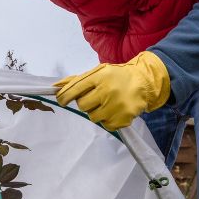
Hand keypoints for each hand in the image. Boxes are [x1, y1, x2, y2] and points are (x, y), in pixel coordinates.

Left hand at [54, 51, 170, 130]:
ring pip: (92, 117)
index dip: (64, 96)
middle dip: (85, 102)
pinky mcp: (124, 118)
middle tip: (94, 98)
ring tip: (106, 104)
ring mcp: (116, 105)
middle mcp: (108, 90)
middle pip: (82, 105)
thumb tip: (55, 86)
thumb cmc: (116, 77)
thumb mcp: (97, 72)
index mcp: (99, 76)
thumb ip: (76, 80)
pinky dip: (107, 120)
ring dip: (96, 112)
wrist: (143, 82)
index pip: (75, 89)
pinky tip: (114, 110)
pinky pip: (106, 126)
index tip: (61, 100)